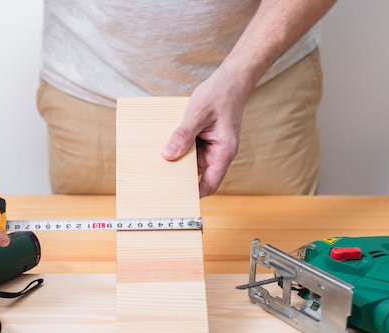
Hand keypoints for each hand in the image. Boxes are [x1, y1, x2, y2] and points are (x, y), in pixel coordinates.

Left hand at [161, 64, 247, 196]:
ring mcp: (210, 147)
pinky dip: (178, 148)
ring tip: (157, 164)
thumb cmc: (220, 94)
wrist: (231, 79)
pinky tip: (165, 145)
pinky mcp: (203, 139)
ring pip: (191, 163)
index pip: (210, 184)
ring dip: (177, 162)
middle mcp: (218, 153)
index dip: (194, 194)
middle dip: (180, 178)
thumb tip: (168, 155)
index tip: (176, 199)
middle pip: (198, 176)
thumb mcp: (198, 113)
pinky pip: (189, 150)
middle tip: (158, 182)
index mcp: (224, 152)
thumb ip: (184, 134)